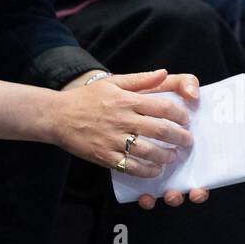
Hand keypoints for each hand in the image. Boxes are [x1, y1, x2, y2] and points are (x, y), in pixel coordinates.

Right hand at [52, 70, 206, 207]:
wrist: (57, 116)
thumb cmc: (86, 98)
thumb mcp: (112, 82)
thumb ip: (140, 79)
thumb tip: (164, 73)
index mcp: (126, 100)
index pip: (163, 106)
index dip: (180, 115)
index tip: (186, 120)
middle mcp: (122, 119)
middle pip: (161, 130)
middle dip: (180, 137)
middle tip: (187, 141)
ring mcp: (113, 139)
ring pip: (149, 151)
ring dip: (166, 156)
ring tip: (173, 156)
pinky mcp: (105, 156)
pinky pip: (132, 167)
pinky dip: (148, 171)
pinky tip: (155, 169)